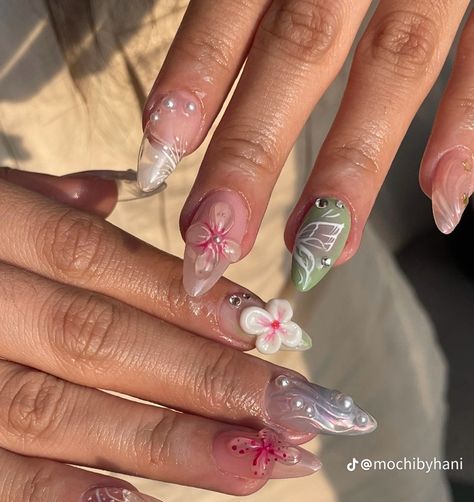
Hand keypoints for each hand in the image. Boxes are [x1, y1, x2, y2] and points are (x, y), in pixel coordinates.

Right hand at [0, 169, 375, 501]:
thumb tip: (102, 198)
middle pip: (105, 341)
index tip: (272, 332)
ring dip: (170, 444)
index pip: (105, 265)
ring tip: (259, 465)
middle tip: (304, 414)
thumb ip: (36, 200)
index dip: (189, 300)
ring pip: (62, 413)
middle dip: (210, 380)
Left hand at [137, 0, 473, 294]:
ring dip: (352, 169)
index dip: (194, 83)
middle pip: (299, 51)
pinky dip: (468, 128)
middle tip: (214, 240)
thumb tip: (206, 66)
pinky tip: (442, 198)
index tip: (157, 161)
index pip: (234, 5)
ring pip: (394, 65)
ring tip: (318, 249)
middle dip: (253, 155)